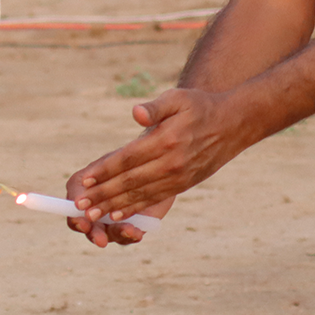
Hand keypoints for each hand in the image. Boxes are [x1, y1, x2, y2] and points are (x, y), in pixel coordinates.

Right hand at [64, 167, 173, 247]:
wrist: (153, 166)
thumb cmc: (127, 160)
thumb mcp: (111, 163)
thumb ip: (98, 175)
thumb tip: (84, 186)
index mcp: (82, 192)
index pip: (72, 211)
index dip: (75, 219)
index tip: (83, 223)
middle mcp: (94, 209)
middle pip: (88, 229)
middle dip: (94, 234)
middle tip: (101, 240)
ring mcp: (112, 221)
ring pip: (110, 234)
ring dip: (117, 233)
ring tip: (128, 230)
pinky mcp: (131, 226)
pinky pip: (129, 235)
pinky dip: (132, 234)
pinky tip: (136, 232)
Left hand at [72, 87, 247, 220]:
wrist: (233, 124)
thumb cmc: (200, 106)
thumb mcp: (178, 98)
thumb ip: (155, 107)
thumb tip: (136, 112)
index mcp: (166, 141)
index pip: (128, 159)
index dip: (104, 171)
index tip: (84, 180)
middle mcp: (171, 164)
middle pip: (130, 182)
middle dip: (103, 195)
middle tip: (81, 206)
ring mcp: (178, 177)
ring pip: (140, 195)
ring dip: (114, 206)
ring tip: (92, 216)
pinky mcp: (183, 185)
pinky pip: (154, 199)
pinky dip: (134, 208)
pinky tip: (118, 216)